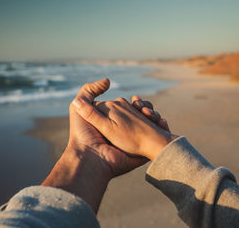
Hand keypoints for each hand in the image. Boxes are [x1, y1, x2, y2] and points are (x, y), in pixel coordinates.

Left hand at [42, 79, 147, 212]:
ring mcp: (130, 138)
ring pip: (149, 123)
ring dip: (153, 116)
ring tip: (150, 115)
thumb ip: (89, 91)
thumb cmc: (83, 132)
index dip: (135, 103)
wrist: (91, 157)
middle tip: (144, 109)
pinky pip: (153, 137)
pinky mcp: (138, 149)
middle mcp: (121, 128)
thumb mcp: (78, 107)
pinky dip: (160, 128)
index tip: (136, 101)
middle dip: (145, 108)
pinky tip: (160, 123)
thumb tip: (108, 81)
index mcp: (111, 119)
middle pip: (139, 113)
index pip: (128, 106)